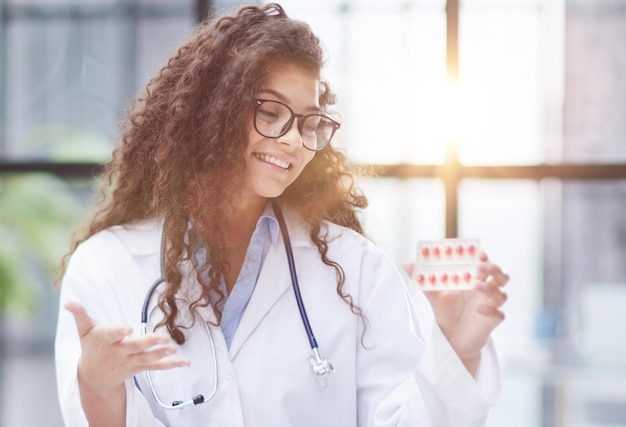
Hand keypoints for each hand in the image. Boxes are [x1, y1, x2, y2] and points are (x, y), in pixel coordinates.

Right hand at [65, 301, 189, 399]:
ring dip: (161, 354)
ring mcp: (130, 361)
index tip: (128, 328)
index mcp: (106, 340)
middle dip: (148, 343)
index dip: (119, 331)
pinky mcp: (140, 367)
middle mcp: (119, 352)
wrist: (94, 378)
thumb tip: (68, 302)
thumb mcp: (84, 331)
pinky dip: (171, 365)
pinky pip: (157, 367)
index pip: (112, 335)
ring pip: (147, 359)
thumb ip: (80, 315)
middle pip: (134, 347)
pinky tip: (185, 362)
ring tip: (173, 349)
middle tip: (162, 338)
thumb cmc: (91, 347)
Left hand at [404, 252, 507, 374]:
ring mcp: (491, 306)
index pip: (485, 263)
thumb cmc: (446, 311)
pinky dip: (491, 311)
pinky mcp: (492, 321)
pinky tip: (478, 310)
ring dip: (490, 288)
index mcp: (475, 280)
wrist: (451, 338)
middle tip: (480, 267)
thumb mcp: (433, 294)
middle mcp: (486, 291)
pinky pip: (499, 314)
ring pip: (502, 294)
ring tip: (475, 286)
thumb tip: (406, 262)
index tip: (478, 251)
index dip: (485, 256)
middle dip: (494, 268)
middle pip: (501, 275)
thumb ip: (423, 278)